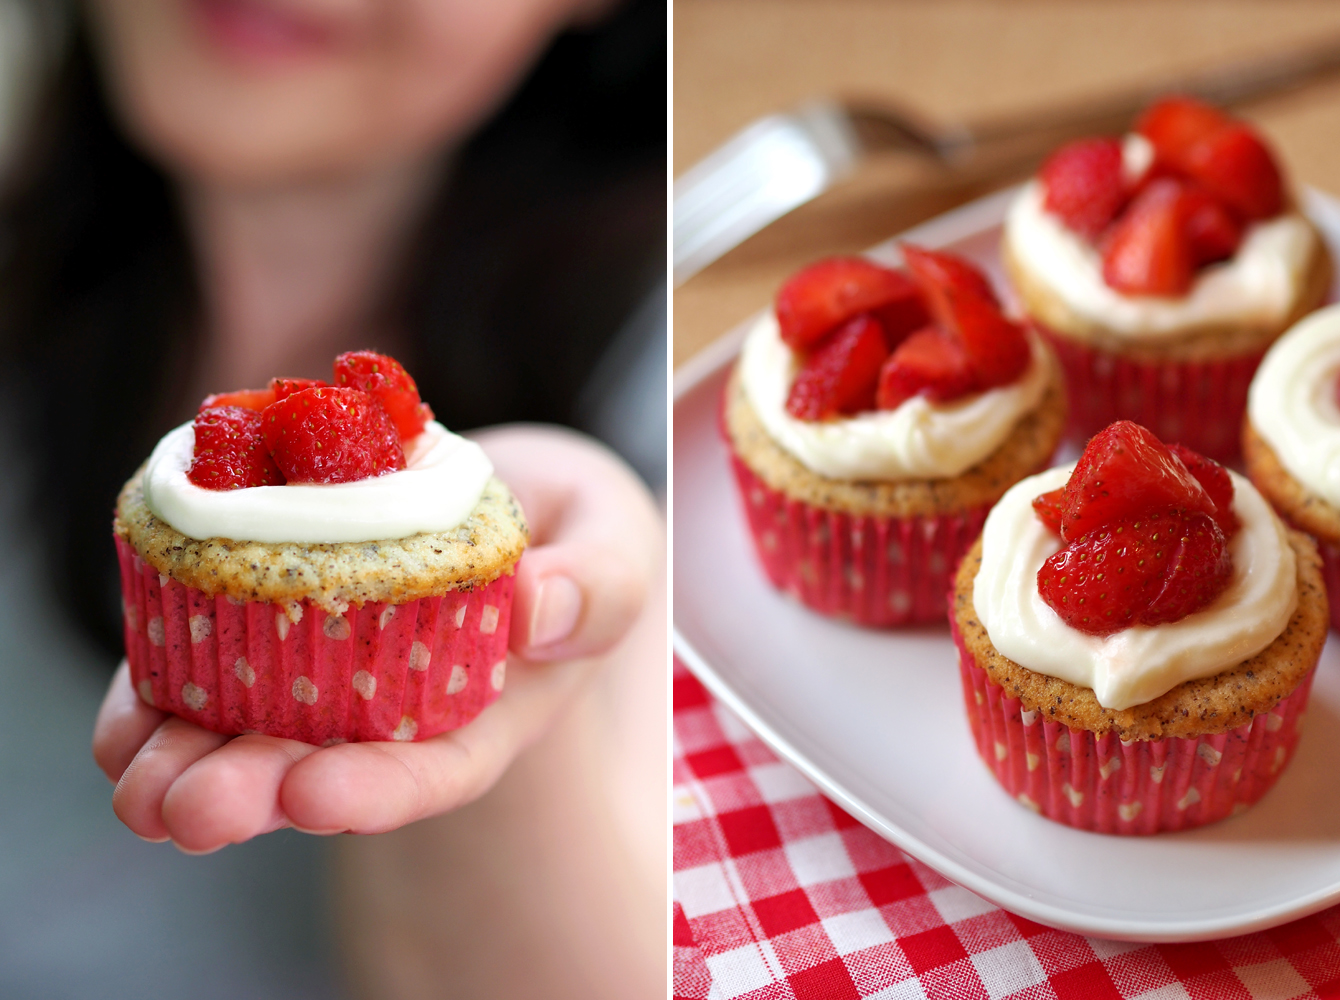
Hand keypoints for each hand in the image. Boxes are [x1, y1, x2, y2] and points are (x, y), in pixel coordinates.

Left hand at [92, 425, 662, 851]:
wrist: (520, 493)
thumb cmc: (578, 528)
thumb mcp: (617, 541)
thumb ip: (602, 583)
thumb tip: (542, 611)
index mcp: (489, 707)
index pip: (434, 767)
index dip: (375, 788)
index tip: (314, 792)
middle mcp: (400, 708)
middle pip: (324, 767)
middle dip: (251, 793)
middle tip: (188, 807)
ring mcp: (333, 673)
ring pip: (251, 735)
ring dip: (183, 764)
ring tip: (133, 777)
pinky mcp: (278, 623)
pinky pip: (211, 669)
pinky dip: (158, 697)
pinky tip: (125, 720)